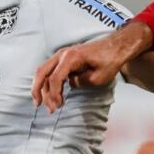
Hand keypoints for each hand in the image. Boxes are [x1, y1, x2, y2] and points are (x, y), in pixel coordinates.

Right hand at [33, 21, 153, 111]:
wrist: (116, 47)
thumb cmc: (110, 60)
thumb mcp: (98, 78)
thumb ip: (81, 82)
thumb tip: (70, 84)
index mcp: (71, 57)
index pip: (55, 78)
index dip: (54, 94)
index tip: (58, 106)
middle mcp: (63, 54)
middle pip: (42, 72)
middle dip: (38, 90)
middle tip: (39, 106)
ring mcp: (62, 54)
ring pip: (43, 71)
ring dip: (42, 87)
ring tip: (45, 103)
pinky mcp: (65, 58)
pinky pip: (51, 70)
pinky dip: (48, 82)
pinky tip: (51, 94)